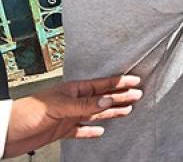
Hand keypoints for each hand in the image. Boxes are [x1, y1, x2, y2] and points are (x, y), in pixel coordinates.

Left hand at [5, 75, 142, 157]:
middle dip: (120, 97)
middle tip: (138, 95)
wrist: (6, 133)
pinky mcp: (61, 131)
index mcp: (73, 90)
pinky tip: (100, 131)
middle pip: (102, 99)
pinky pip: (81, 131)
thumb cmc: (28, 112)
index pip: (101, 85)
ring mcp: (68, 116)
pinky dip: (91, 131)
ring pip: (95, 113)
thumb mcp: (59, 106)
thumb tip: (109, 100)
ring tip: (127, 110)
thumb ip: (85, 104)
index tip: (135, 80)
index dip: (119, 82)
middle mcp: (73, 102)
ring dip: (111, 112)